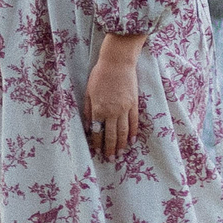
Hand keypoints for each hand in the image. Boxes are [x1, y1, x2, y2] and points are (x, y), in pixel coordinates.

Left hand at [83, 33, 145, 159]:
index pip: (98, 132)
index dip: (97, 143)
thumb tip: (89, 127)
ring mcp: (125, 109)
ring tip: (121, 154)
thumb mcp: (88, 92)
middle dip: (110, 149)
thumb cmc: (100, 75)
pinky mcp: (134, 104)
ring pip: (124, 132)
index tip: (96, 152)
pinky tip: (132, 141)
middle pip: (112, 135)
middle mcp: (112, 112)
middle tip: (111, 159)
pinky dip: (133, 133)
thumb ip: (88, 111)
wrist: (118, 62)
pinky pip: (134, 122)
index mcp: (99, 109)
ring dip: (122, 145)